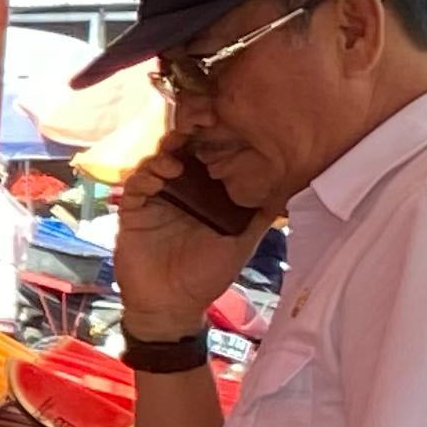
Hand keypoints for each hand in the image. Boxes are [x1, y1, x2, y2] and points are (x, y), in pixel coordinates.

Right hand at [113, 142, 274, 337]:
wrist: (173, 304)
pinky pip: (134, 186)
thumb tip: (293, 189)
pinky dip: (144, 177)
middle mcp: (179, 193)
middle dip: (183, 138)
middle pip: (178, 154)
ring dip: (163, 155)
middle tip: (193, 126)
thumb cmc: (207, 275)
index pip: (207, 159)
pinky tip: (159, 177)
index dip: (210, 140)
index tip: (220, 122)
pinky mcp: (132, 212)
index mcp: (205, 196)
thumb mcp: (242, 242)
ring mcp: (154, 200)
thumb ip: (259, 216)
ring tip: (175, 155)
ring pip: (155, 164)